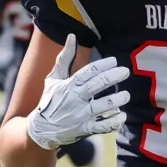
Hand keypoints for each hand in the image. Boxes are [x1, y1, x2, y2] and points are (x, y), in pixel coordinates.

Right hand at [26, 34, 131, 150]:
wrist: (40, 130)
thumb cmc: (50, 101)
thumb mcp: (53, 79)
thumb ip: (64, 58)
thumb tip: (72, 36)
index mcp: (68, 85)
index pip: (87, 72)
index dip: (102, 65)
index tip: (114, 61)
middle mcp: (75, 99)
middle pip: (97, 85)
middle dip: (113, 76)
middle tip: (125, 72)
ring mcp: (80, 116)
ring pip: (102, 106)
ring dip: (117, 100)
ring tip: (126, 95)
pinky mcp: (84, 130)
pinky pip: (102, 126)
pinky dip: (113, 121)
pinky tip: (121, 115)